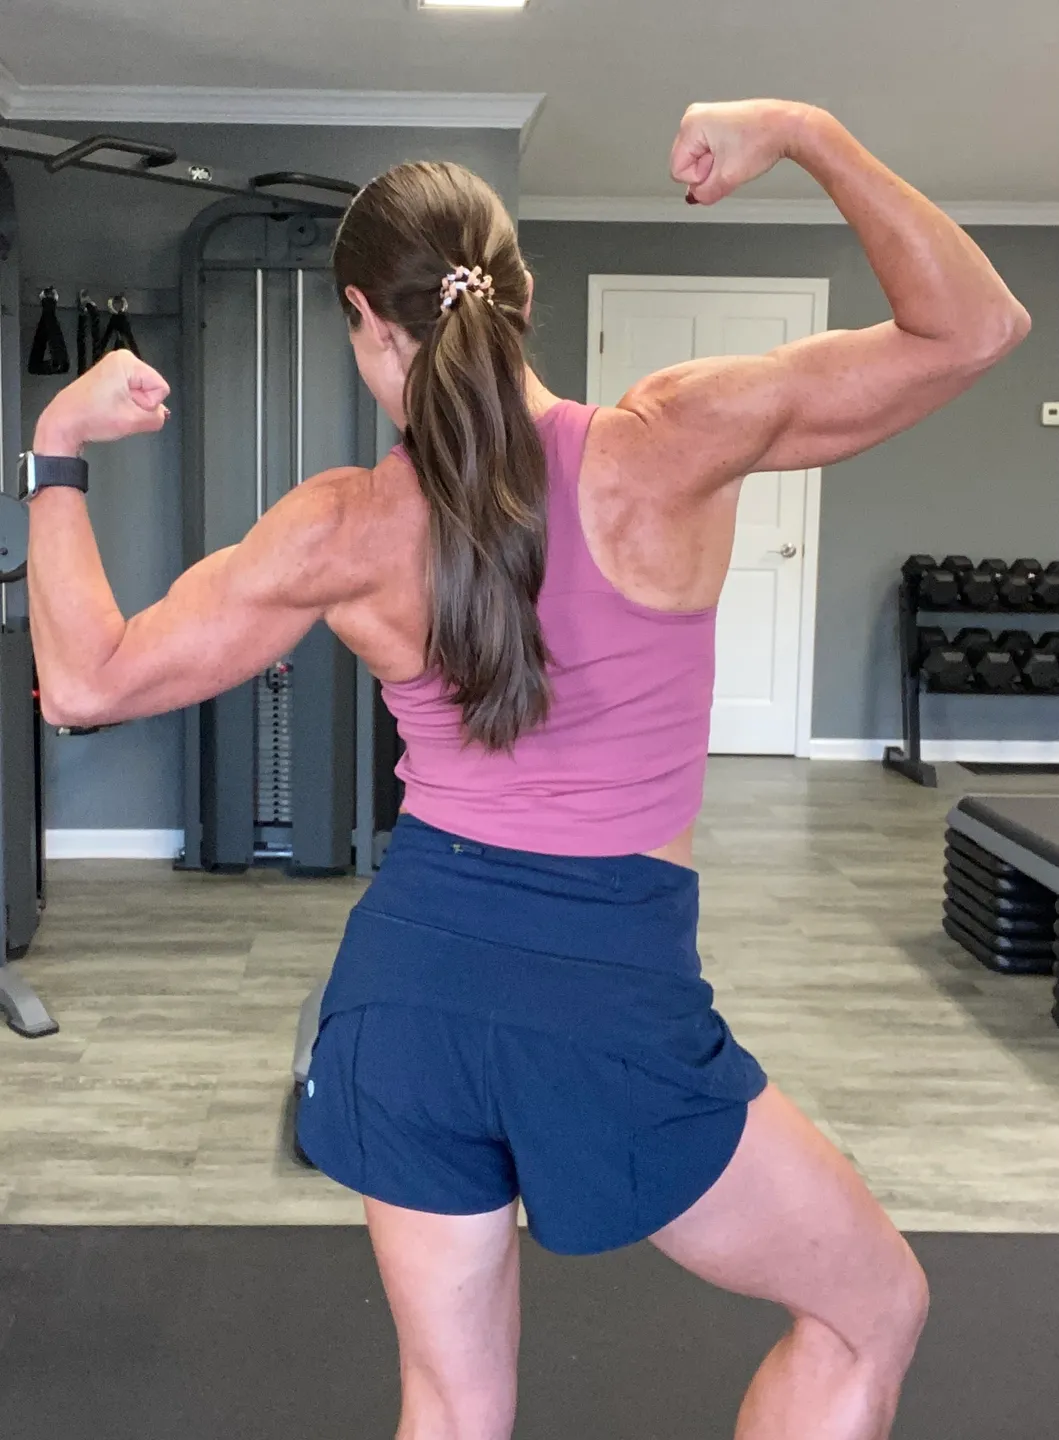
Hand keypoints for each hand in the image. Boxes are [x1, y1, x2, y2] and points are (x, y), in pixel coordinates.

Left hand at [33, 351, 170, 455]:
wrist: (64, 423)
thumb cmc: (90, 417)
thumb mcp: (134, 421)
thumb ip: (158, 418)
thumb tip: (161, 415)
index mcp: (127, 362)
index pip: (161, 388)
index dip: (148, 404)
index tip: (128, 408)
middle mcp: (121, 360)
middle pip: (151, 388)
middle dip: (140, 405)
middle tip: (120, 411)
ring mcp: (113, 368)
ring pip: (141, 393)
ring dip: (131, 406)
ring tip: (112, 410)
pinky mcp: (108, 378)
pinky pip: (130, 393)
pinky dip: (123, 405)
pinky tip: (109, 409)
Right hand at [670, 100, 810, 206]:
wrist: (785, 127)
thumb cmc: (762, 139)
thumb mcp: (728, 178)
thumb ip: (704, 195)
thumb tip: (695, 197)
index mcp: (690, 124)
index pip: (678, 171)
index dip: (699, 178)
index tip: (720, 167)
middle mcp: (693, 117)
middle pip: (686, 164)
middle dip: (707, 171)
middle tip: (730, 160)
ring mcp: (704, 117)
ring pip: (697, 160)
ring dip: (715, 166)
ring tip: (734, 154)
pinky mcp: (714, 122)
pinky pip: (707, 152)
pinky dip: (720, 158)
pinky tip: (735, 151)